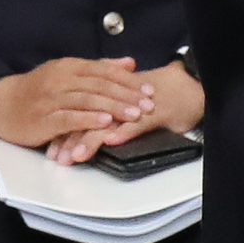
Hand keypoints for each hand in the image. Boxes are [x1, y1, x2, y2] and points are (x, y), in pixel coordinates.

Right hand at [0, 57, 155, 152]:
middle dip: (126, 95)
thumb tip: (129, 63)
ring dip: (113, 107)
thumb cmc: (39, 89)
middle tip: (148, 105)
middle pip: (98, 86)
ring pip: (86, 101)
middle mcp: (59, 80)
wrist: (0, 105)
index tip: (149, 90)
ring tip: (134, 114)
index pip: (104, 71)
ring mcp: (50, 100)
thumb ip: (99, 68)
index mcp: (68, 66)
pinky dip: (88, 119)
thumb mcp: (67, 72)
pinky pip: (68, 119)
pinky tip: (104, 122)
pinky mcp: (41, 120)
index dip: (128, 80)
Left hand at [49, 58, 206, 165]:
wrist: (191, 84)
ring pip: (109, 122)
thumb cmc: (160, 96)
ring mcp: (138, 105)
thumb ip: (106, 112)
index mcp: (110, 95)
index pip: (80, 113)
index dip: (64, 131)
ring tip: (78, 156)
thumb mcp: (128, 103)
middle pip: (89, 119)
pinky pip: (138, 123)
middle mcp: (120, 99)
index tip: (52, 151)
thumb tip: (81, 132)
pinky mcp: (157, 112)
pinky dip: (125, 131)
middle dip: (71, 140)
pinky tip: (112, 142)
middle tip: (58, 158)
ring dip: (91, 140)